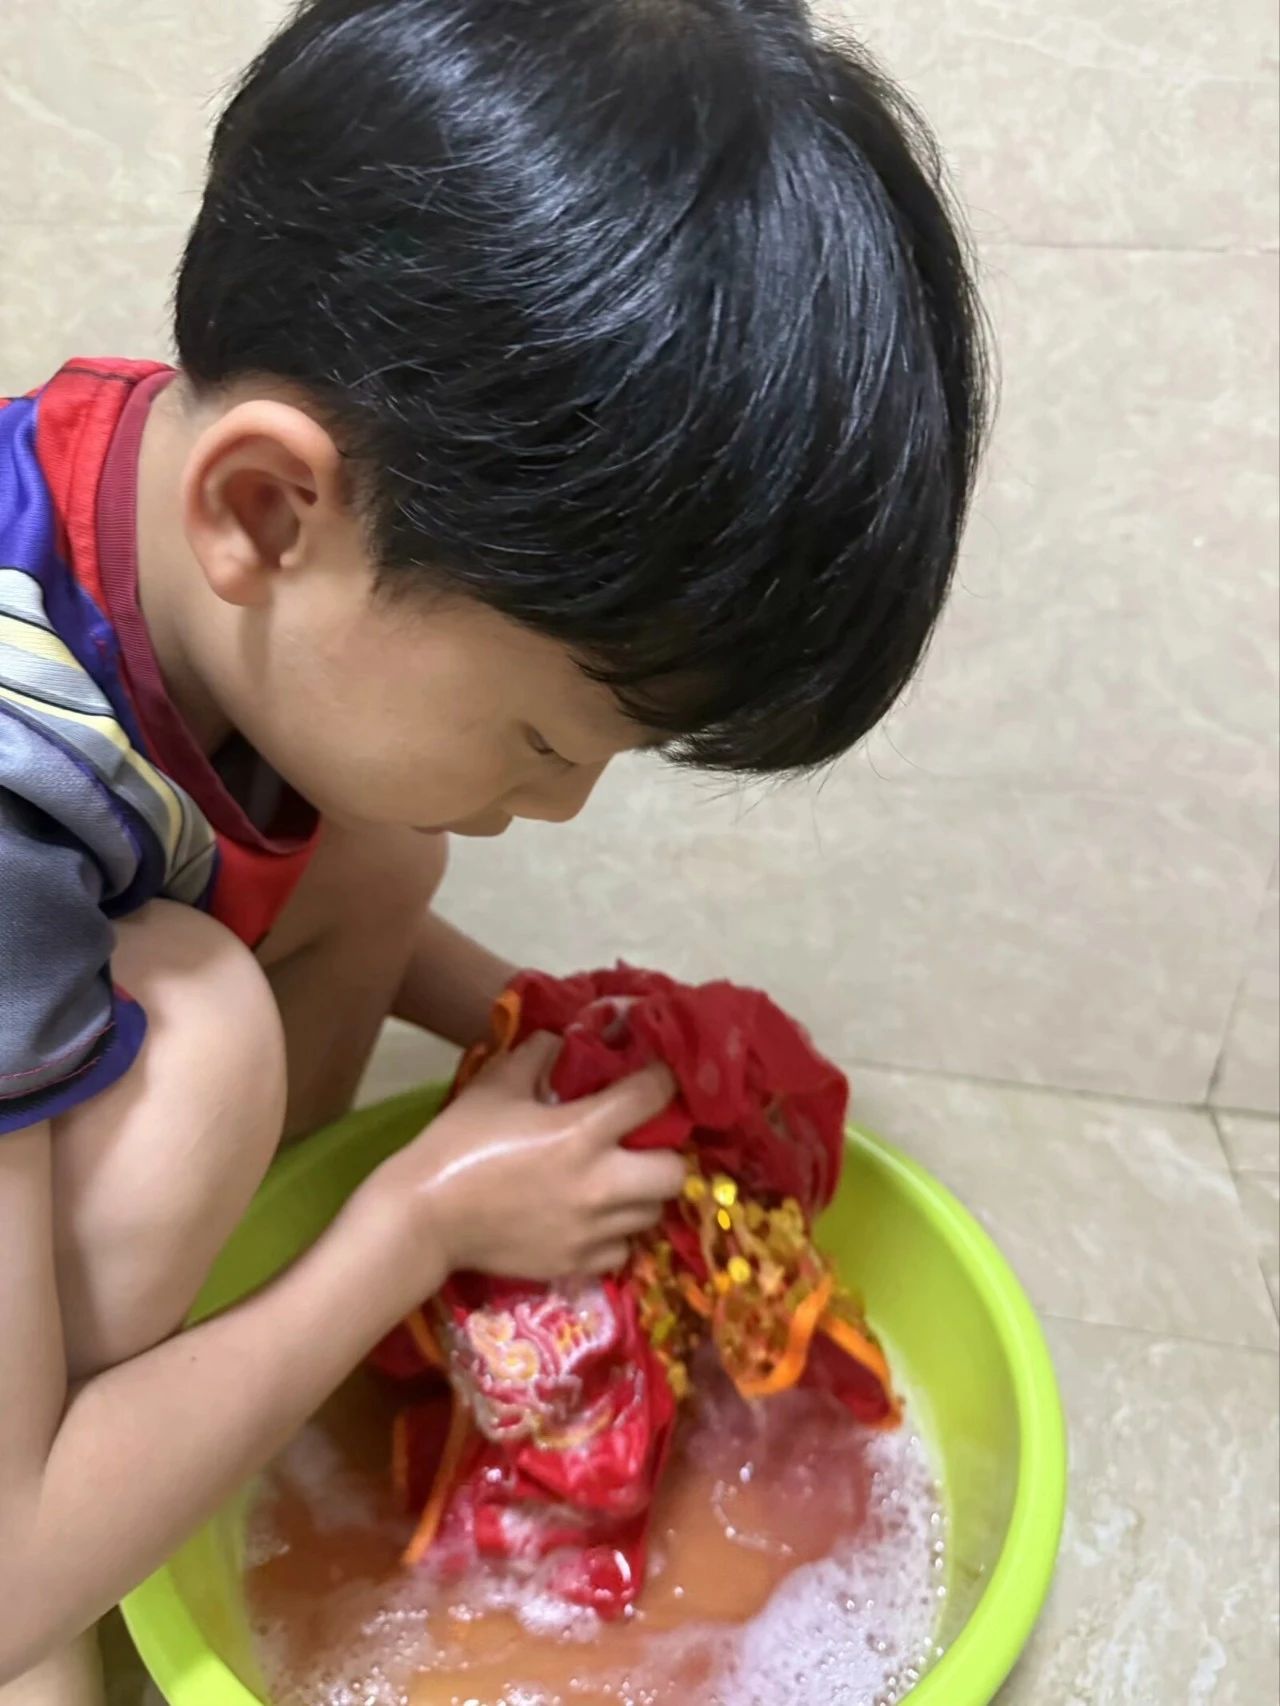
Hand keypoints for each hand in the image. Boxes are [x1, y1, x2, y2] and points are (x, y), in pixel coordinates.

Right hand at [367, 1033, 684, 1281]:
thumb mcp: (496, 1084)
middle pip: (675, 1171)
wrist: (425, 1217)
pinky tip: (593, 1220)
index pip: (653, 1095)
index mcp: (583, 1131)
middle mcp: (600, 1183)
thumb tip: (565, 1039)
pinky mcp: (577, 1263)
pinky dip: (616, 1234)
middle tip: (640, 1145)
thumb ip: (539, 1055)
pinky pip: (622, 1249)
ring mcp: (592, 1230)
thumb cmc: (459, 1143)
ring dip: (642, 1194)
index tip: (655, 1077)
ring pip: (653, 1213)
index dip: (661, 1080)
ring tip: (617, 1182)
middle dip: (665, 1154)